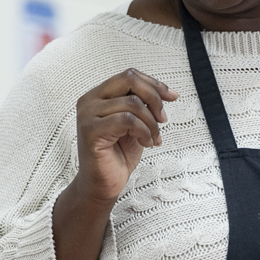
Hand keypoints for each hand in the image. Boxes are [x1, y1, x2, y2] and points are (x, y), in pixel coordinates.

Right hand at [72, 68, 178, 204]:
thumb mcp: (135, 124)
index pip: (129, 76)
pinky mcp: (90, 130)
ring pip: (133, 104)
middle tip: (163, 119)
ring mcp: (87, 115)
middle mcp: (89, 100)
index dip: (154, 84)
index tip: (173, 96)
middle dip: (154, 98)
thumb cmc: (118, 155)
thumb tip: (165, 92)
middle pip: (129, 80)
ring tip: (153, 139)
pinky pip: (127, 121)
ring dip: (151, 123)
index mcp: (98, 95)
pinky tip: (146, 143)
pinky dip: (144, 132)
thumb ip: (141, 105)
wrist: (104, 184)